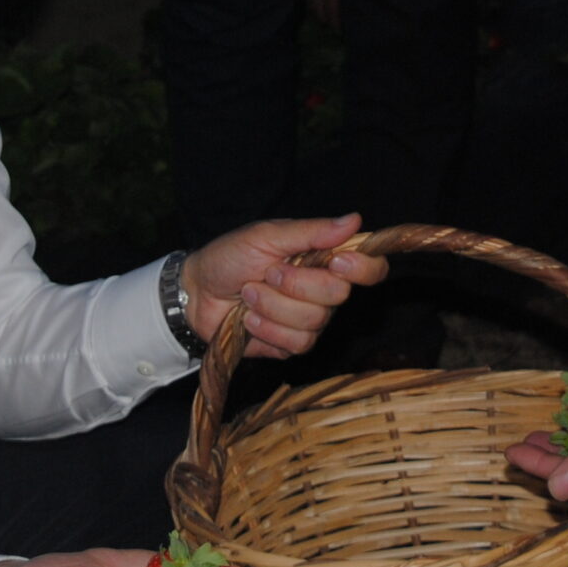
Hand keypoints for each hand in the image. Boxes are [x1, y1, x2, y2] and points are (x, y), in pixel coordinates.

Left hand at [181, 213, 388, 359]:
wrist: (197, 293)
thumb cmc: (230, 257)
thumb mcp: (267, 235)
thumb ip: (311, 231)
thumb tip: (355, 221)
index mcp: (324, 259)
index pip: (370, 268)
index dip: (363, 267)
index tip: (338, 260)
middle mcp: (323, 291)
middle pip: (338, 295)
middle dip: (296, 283)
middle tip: (268, 273)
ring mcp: (309, 320)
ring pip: (314, 321)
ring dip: (273, 305)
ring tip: (250, 294)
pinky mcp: (292, 345)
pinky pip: (296, 343)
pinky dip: (267, 328)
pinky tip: (249, 318)